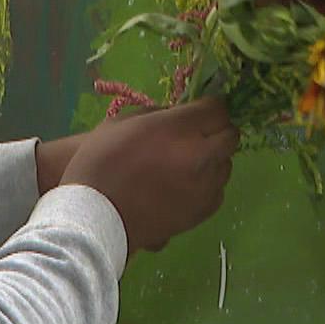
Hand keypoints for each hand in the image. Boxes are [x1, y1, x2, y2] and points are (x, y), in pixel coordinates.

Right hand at [59, 97, 238, 252]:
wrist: (94, 216)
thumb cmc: (100, 162)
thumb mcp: (123, 122)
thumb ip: (159, 114)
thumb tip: (180, 116)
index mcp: (177, 128)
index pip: (216, 109)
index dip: (207, 108)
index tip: (197, 111)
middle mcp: (199, 155)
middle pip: (231, 135)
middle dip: (216, 131)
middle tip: (196, 135)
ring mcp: (204, 186)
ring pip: (227, 163)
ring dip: (213, 158)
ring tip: (188, 163)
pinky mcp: (202, 211)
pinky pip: (218, 190)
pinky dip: (207, 184)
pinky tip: (185, 185)